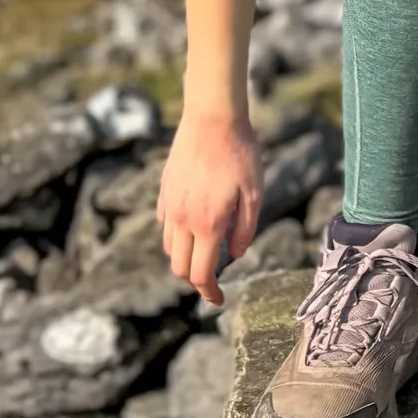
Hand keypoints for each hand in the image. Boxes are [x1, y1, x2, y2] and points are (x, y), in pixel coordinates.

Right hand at [158, 111, 265, 305]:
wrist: (212, 117)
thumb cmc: (240, 153)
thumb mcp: (254, 193)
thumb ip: (244, 229)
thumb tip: (234, 256)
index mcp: (207, 224)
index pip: (199, 274)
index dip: (209, 292)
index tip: (218, 300)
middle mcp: (182, 219)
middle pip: (179, 267)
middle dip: (195, 279)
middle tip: (214, 280)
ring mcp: (169, 204)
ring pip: (170, 247)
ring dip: (186, 256)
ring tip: (208, 250)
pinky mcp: (164, 190)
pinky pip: (165, 223)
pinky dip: (177, 234)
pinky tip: (195, 224)